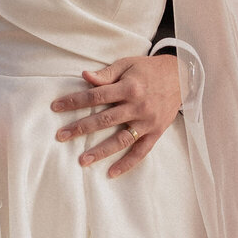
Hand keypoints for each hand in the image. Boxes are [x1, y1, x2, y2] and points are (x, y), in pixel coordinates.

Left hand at [52, 52, 181, 176]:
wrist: (182, 77)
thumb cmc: (149, 70)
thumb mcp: (128, 65)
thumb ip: (106, 73)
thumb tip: (84, 76)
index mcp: (129, 87)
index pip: (96, 95)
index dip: (75, 101)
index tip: (56, 107)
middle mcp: (138, 105)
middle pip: (105, 119)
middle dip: (81, 128)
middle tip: (61, 136)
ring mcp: (148, 121)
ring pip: (121, 139)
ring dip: (101, 151)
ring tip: (82, 161)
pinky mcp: (156, 132)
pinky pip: (141, 151)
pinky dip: (127, 163)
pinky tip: (111, 173)